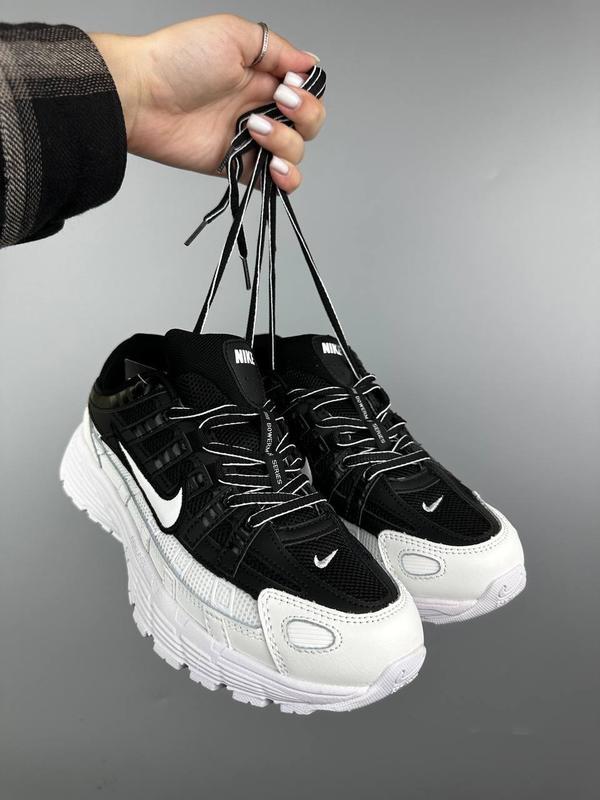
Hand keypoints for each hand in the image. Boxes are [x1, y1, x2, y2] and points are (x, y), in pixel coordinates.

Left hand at [90, 15, 325, 192]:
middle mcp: (260, 107)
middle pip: (309, 123)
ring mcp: (250, 139)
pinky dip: (285, 179)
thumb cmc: (178, 59)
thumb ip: (276, 48)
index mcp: (262, 75)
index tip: (289, 86)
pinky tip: (273, 166)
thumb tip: (309, 63)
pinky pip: (275, 182)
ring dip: (286, 143)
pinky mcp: (237, 166)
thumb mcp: (233, 34)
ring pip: (295, 152)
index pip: (307, 90)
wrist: (142, 96)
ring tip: (255, 129)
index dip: (308, 92)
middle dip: (305, 115)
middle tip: (277, 103)